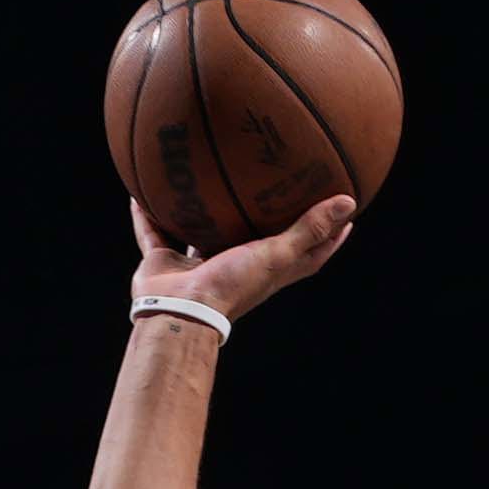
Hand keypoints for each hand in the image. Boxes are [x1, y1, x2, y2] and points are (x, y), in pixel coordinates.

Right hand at [129, 184, 357, 328]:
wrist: (181, 311)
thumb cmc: (233, 286)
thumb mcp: (277, 254)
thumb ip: (310, 229)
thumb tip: (349, 202)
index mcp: (263, 270)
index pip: (305, 252)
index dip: (326, 234)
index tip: (343, 211)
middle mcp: (231, 266)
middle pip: (251, 238)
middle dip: (261, 215)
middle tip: (273, 182)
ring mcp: (195, 265)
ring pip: (198, 231)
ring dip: (199, 211)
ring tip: (202, 178)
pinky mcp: (164, 264)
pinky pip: (152, 233)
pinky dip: (145, 216)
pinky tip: (139, 192)